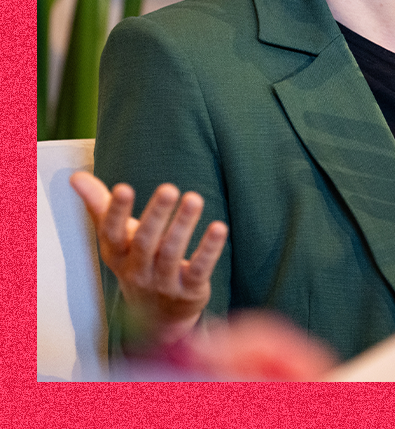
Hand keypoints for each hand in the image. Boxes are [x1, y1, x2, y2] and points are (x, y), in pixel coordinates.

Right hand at [69, 171, 225, 345]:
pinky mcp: (189, 291)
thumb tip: (76, 176)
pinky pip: (199, 269)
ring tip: (194, 198)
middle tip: (169, 188)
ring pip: (171, 253)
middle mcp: (137, 270)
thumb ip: (100, 207)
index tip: (123, 187)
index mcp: (117, 255)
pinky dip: (209, 249)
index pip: (112, 233)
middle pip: (145, 242)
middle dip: (156, 215)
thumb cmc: (137, 264)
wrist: (157, 318)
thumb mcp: (118, 239)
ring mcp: (163, 283)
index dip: (116, 212)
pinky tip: (219, 227)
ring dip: (183, 225)